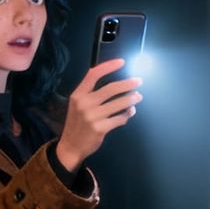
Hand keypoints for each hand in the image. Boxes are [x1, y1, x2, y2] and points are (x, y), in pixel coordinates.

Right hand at [57, 58, 141, 174]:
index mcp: (78, 95)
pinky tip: (129, 112)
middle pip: (110, 88)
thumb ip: (92, 93)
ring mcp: (92, 117)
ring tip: (138, 97)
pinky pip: (119, 119)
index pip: (93, 74)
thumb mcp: (78, 105)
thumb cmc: (77, 123)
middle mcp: (84, 103)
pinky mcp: (100, 129)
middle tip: (138, 81)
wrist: (71, 146)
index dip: (109, 66)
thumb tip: (116, 84)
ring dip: (131, 99)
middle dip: (127, 84)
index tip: (122, 62)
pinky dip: (126, 115)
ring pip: (118, 104)